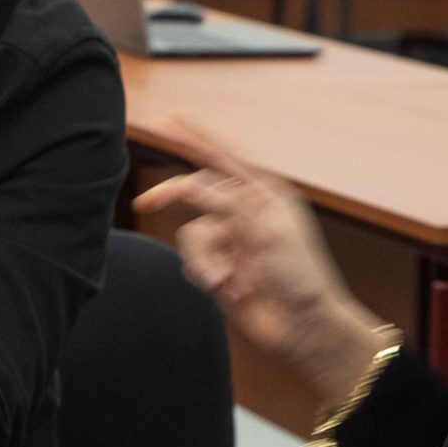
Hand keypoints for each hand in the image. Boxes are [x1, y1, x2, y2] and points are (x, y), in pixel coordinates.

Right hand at [133, 128, 389, 416]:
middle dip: (173, 201)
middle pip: (195, 193)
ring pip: (191, 234)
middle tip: (144, 205)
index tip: (171, 120)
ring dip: (203, 259)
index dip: (196, 139)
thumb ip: (226, 204)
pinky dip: (206, 275)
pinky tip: (230, 291)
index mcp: (264, 195)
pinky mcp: (220, 268)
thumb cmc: (299, 275)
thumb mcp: (266, 230)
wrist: (303, 326)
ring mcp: (231, 241)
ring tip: (224, 281)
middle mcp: (244, 213)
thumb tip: (191, 185)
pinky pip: (193, 261)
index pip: (223, 159)